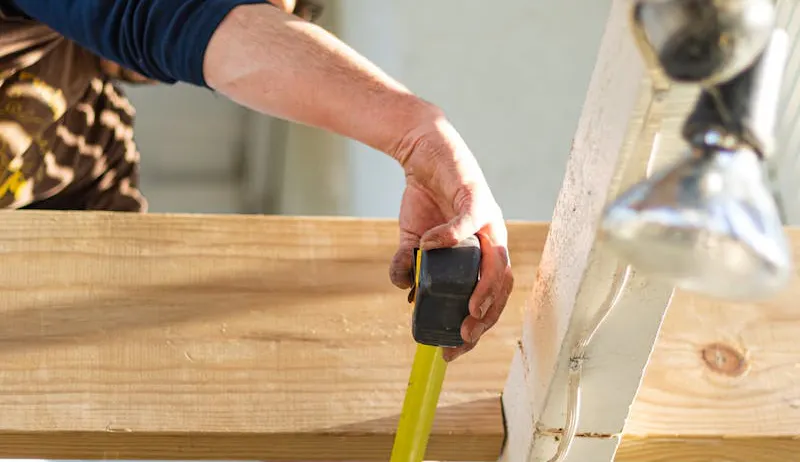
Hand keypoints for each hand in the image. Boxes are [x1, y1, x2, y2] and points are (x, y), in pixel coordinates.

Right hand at [389, 117, 513, 361]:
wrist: (421, 153)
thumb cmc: (426, 198)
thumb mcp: (413, 239)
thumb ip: (410, 264)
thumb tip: (403, 290)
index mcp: (481, 254)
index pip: (489, 297)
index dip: (477, 327)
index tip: (455, 350)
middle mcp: (491, 239)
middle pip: (502, 286)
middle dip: (486, 316)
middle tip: (465, 335)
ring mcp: (486, 218)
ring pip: (498, 260)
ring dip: (486, 287)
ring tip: (467, 308)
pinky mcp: (474, 194)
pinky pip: (469, 219)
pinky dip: (451, 236)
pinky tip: (430, 247)